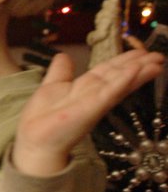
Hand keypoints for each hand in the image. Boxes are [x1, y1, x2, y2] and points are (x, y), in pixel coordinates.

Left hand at [13, 49, 164, 175]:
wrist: (35, 139)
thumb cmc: (43, 116)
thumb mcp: (52, 86)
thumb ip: (61, 72)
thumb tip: (64, 55)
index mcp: (85, 87)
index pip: (109, 70)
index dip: (124, 61)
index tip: (141, 52)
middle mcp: (94, 93)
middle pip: (120, 75)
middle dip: (139, 65)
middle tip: (158, 55)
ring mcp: (95, 101)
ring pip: (121, 82)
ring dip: (139, 71)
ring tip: (157, 62)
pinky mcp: (92, 108)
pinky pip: (110, 92)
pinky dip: (123, 81)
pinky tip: (136, 71)